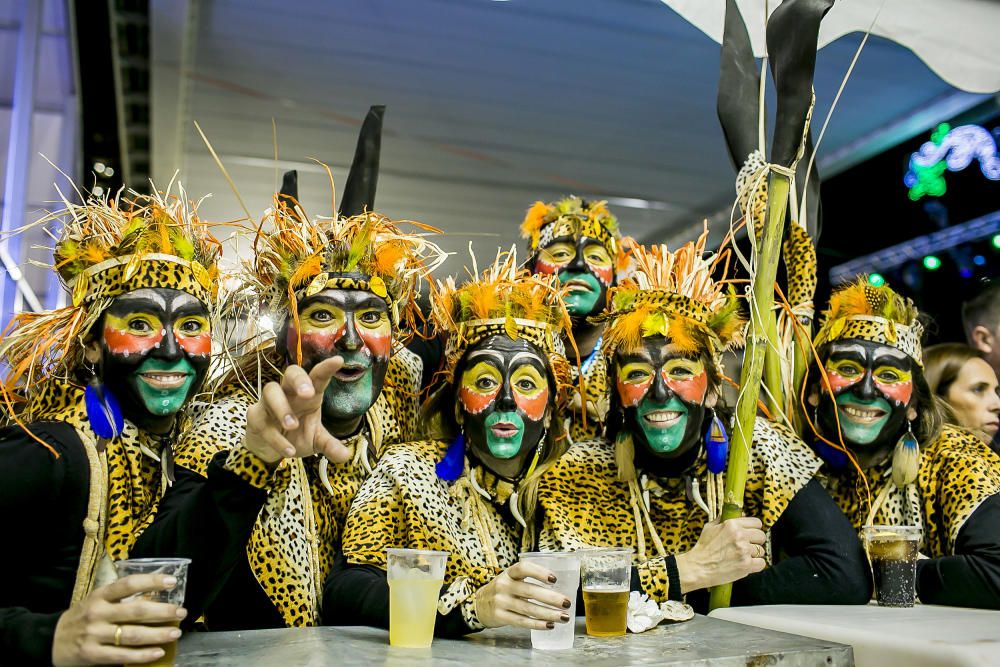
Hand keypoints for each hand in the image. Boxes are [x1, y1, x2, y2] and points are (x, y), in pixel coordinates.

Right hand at [51, 574, 186, 666]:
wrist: (50, 640)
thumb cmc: (82, 617)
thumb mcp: (97, 601)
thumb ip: (120, 599)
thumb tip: (156, 597)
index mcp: (99, 596)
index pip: (129, 584)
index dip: (152, 581)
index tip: (172, 581)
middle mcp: (97, 613)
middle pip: (136, 611)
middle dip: (163, 612)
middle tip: (181, 612)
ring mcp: (94, 635)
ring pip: (133, 635)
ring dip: (158, 634)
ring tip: (175, 633)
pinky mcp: (92, 655)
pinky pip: (122, 655)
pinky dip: (143, 655)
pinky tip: (158, 652)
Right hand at [244, 356, 350, 464]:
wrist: (268, 449)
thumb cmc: (296, 435)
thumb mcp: (316, 442)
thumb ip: (330, 445)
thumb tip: (345, 456)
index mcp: (308, 394)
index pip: (317, 377)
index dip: (326, 368)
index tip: (338, 361)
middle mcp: (289, 392)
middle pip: (291, 372)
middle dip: (299, 380)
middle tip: (308, 393)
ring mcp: (269, 402)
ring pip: (270, 391)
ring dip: (282, 408)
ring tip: (293, 426)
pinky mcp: (255, 415)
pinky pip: (262, 421)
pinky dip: (275, 437)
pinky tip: (288, 450)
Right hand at [473, 561, 572, 629]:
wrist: (478, 605)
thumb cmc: (503, 590)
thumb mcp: (510, 579)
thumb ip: (528, 580)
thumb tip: (558, 587)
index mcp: (508, 573)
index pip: (523, 568)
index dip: (539, 572)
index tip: (554, 579)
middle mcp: (504, 586)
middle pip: (530, 591)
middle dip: (551, 598)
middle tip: (567, 603)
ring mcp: (501, 602)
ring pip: (528, 609)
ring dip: (549, 614)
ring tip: (564, 617)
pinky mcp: (501, 617)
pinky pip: (522, 621)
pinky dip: (537, 624)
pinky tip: (550, 625)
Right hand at [675, 516, 766, 592]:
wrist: (698, 567)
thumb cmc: (703, 548)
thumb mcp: (710, 527)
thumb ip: (724, 519)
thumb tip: (739, 514)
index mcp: (732, 524)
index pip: (756, 522)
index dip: (755, 528)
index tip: (752, 533)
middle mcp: (740, 536)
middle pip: (761, 536)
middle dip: (756, 541)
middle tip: (749, 546)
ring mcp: (744, 551)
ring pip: (761, 550)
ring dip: (755, 554)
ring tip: (744, 557)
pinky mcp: (746, 565)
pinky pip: (761, 563)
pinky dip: (756, 565)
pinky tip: (747, 564)